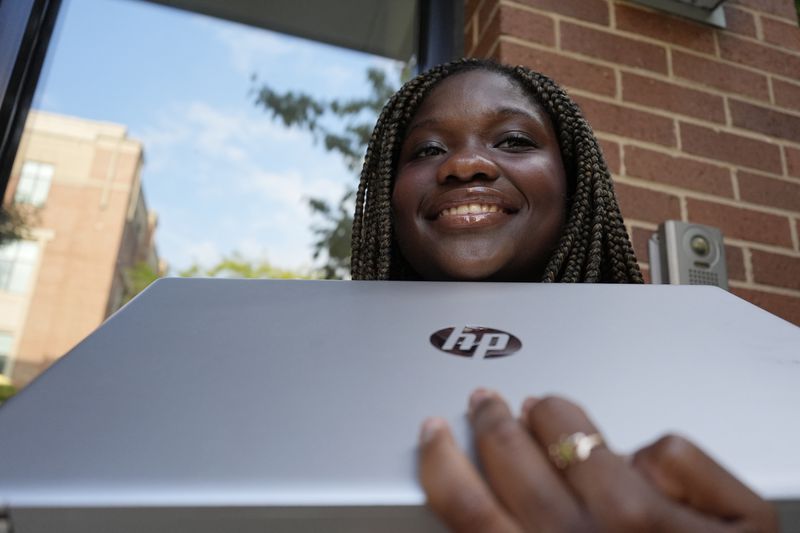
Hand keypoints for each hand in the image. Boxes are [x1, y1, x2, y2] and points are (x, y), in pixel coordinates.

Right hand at [418, 390, 776, 531]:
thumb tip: (482, 507)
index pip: (472, 512)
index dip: (443, 464)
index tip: (434, 436)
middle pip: (519, 466)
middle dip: (493, 423)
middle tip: (486, 403)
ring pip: (591, 445)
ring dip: (558, 416)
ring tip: (546, 406)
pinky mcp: (735, 521)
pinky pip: (670, 453)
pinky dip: (654, 454)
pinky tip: (644, 465)